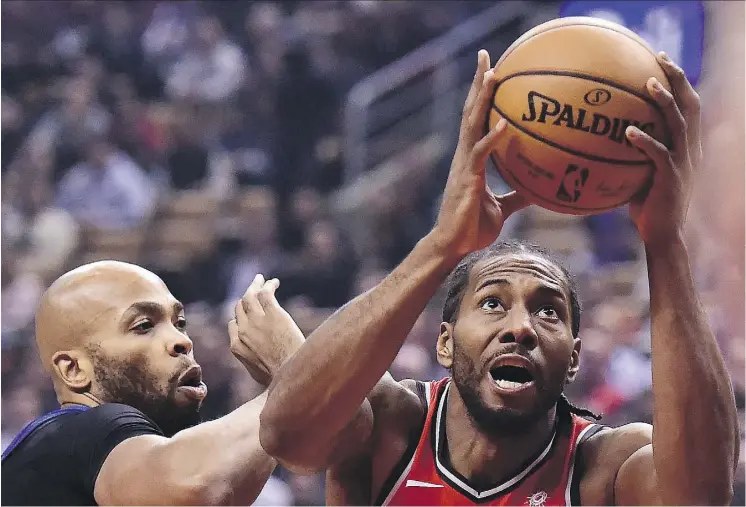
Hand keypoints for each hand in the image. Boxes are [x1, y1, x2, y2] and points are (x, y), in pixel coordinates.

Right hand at [228, 274, 304, 385]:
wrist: (290, 372)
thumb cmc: (278, 378)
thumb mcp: (258, 374)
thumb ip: (253, 362)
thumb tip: (258, 362)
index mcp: (236, 347)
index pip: (232, 325)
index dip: (240, 318)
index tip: (250, 314)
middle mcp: (243, 331)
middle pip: (239, 308)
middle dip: (245, 298)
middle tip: (253, 290)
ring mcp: (256, 321)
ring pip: (249, 296)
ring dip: (254, 285)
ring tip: (260, 279)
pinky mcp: (273, 313)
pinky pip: (265, 293)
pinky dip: (268, 285)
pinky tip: (274, 283)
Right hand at [431, 49, 529, 261]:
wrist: (454, 245)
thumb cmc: (473, 228)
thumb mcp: (502, 208)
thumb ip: (518, 195)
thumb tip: (540, 191)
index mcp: (471, 158)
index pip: (476, 119)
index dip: (481, 95)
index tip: (490, 69)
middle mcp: (464, 155)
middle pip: (470, 111)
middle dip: (477, 83)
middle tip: (485, 55)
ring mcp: (464, 164)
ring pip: (472, 124)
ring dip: (482, 99)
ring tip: (492, 74)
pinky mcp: (467, 178)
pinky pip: (480, 153)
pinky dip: (493, 137)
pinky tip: (505, 123)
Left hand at [625, 52, 701, 250]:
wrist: (663, 234)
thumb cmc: (646, 205)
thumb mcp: (640, 174)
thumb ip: (629, 154)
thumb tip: (598, 139)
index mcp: (686, 146)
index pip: (689, 106)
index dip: (680, 82)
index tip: (662, 61)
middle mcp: (690, 150)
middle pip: (690, 106)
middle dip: (678, 80)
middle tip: (661, 59)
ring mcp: (684, 164)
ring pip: (679, 125)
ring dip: (664, 103)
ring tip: (648, 85)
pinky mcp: (672, 179)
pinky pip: (659, 155)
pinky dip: (645, 141)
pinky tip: (628, 132)